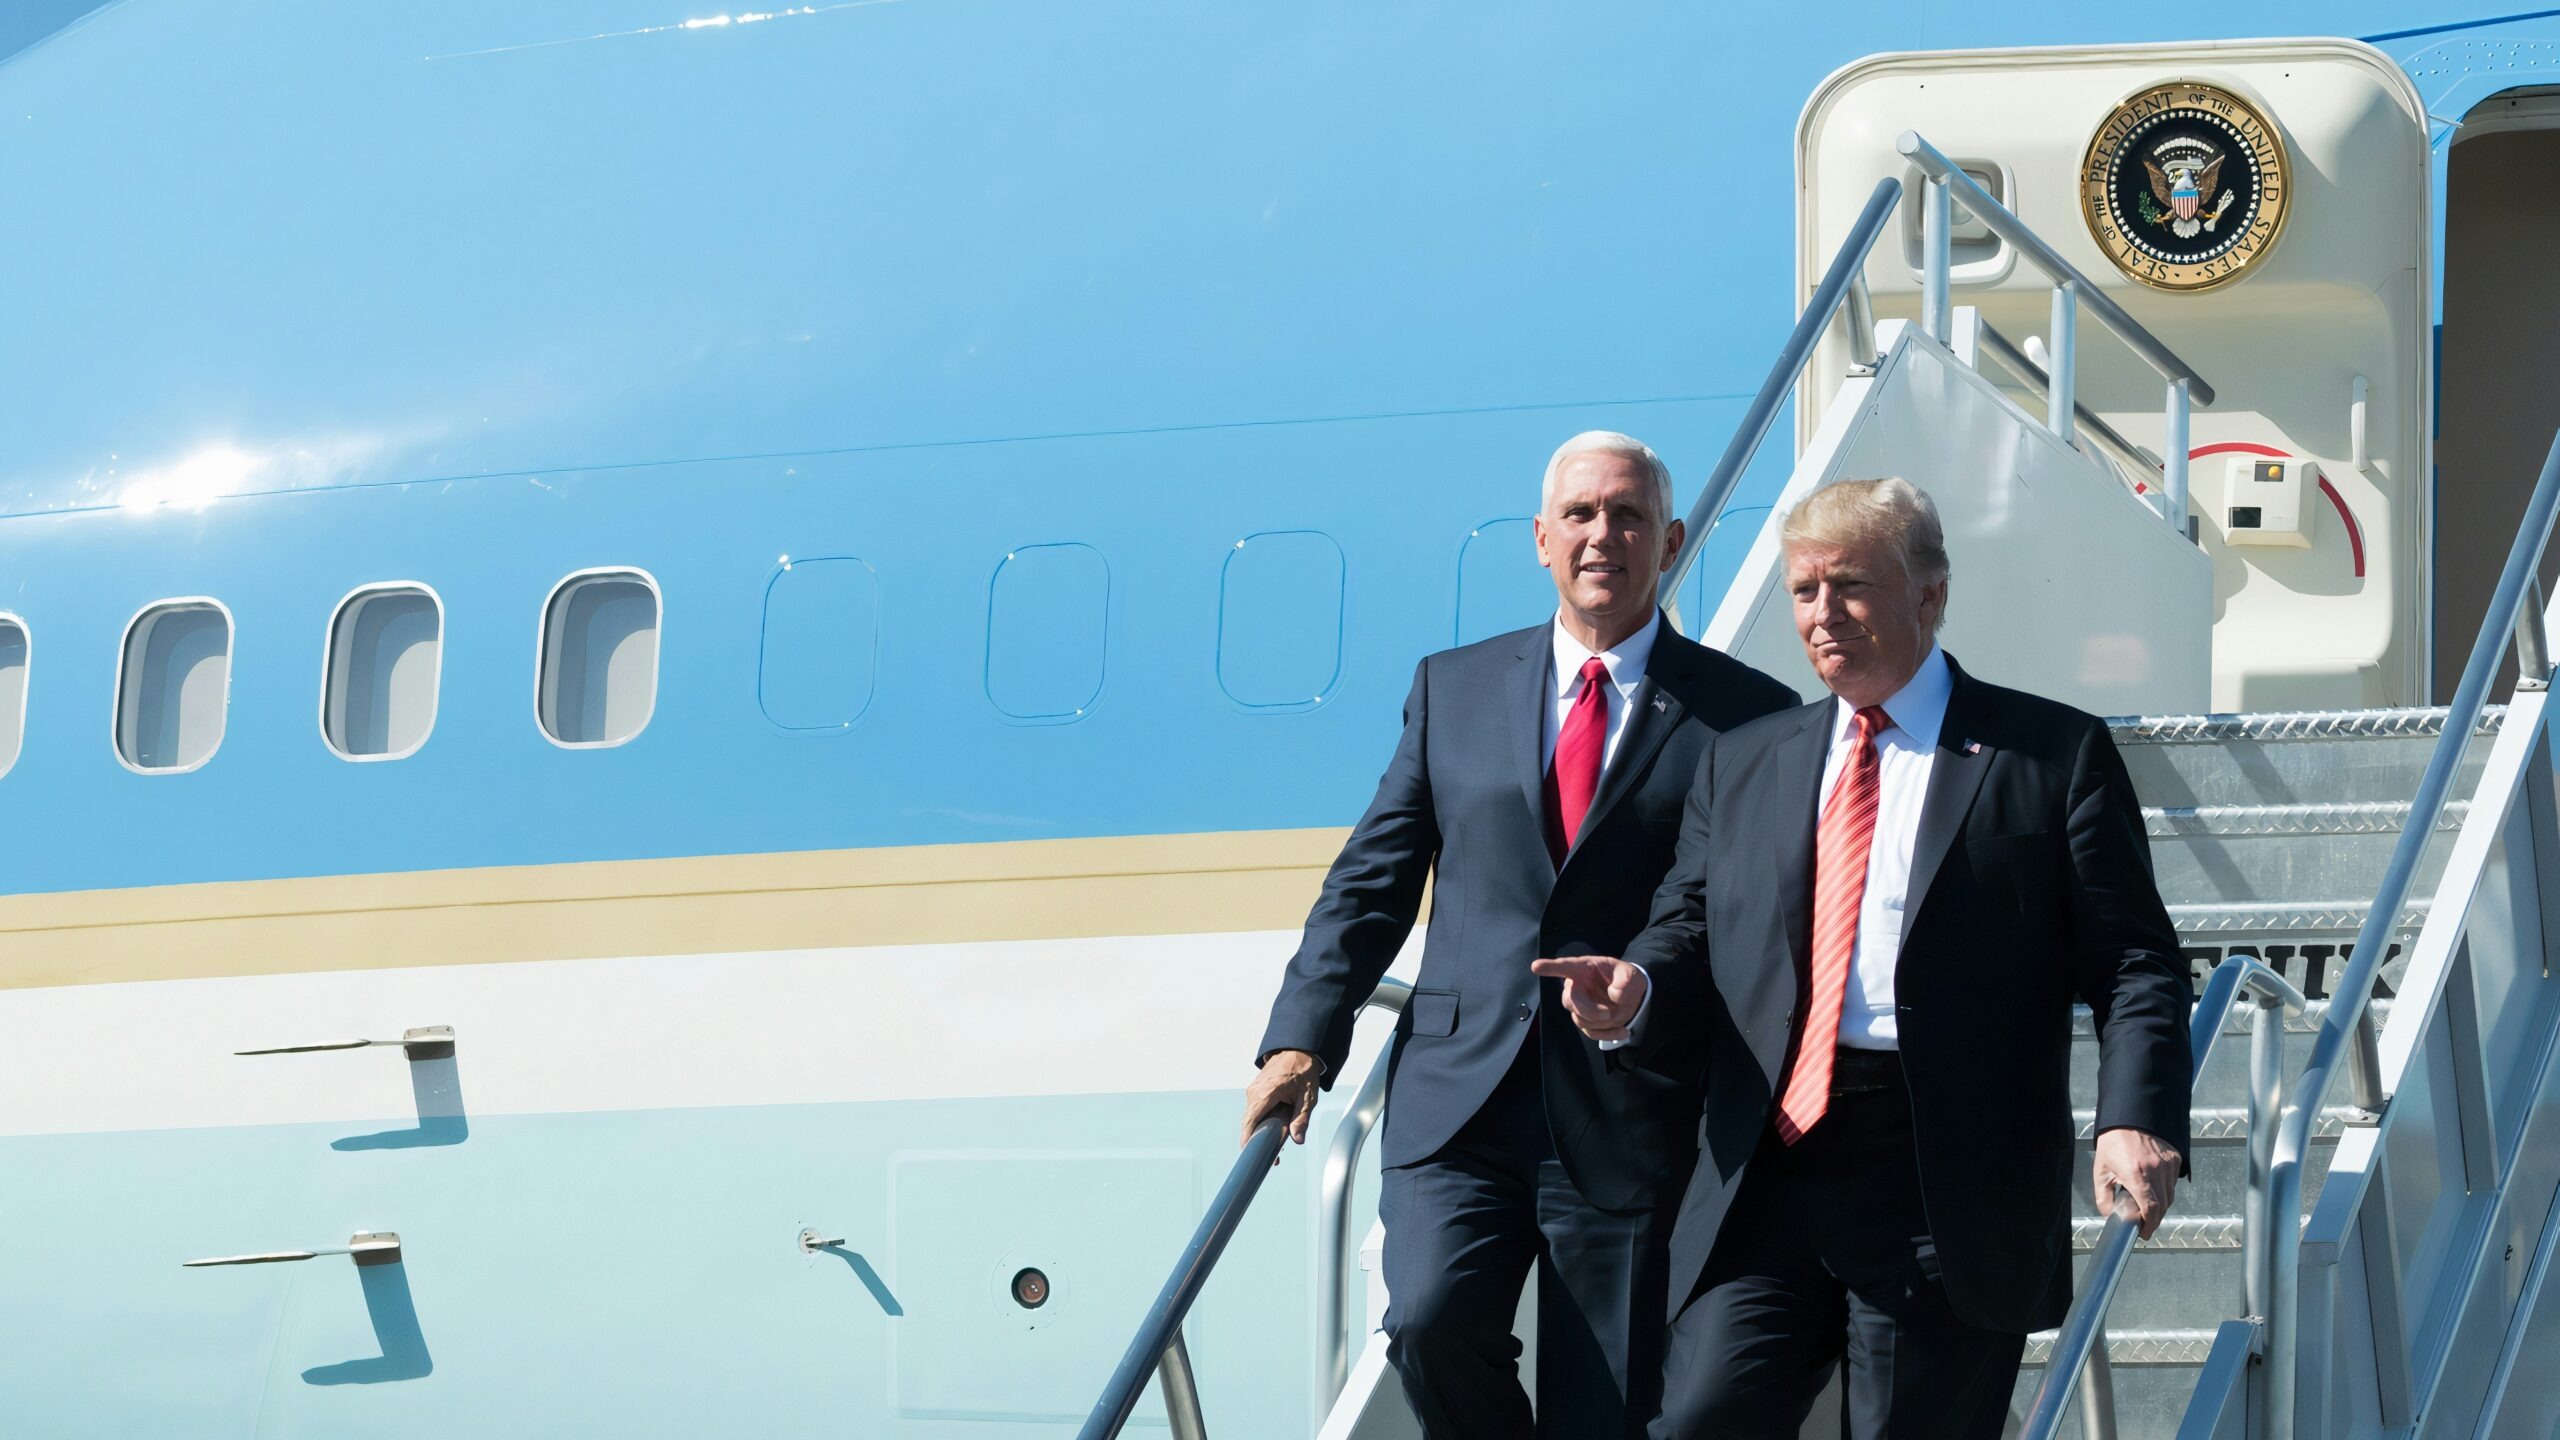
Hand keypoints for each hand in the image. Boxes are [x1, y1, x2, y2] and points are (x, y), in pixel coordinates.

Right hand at [1243, 1049, 1322, 1159]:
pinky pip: (1254, 1110)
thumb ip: (1302, 1119)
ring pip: (1251, 1118)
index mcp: (1266, 1093)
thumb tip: (1297, 1139)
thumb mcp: (1308, 1097)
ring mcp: (1253, 1091)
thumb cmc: (1304, 1070)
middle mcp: (1254, 1092)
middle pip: (1249, 1123)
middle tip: (1272, 1157)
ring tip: (1275, 1144)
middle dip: (1257, 1140)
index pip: (1250, 1121)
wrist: (1298, 1049)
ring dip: (1260, 1131)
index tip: (1250, 1154)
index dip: (1248, 1140)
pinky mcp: (1255, 1091)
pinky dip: (1261, 1121)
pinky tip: (1273, 1128)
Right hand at [1527, 956, 1647, 1042]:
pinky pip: (1591, 1033)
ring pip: (1579, 1019)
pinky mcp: (1586, 1022)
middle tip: (1608, 1012)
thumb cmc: (1627, 980)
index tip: (1536, 966)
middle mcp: (1577, 986)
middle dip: (1589, 1010)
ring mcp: (1580, 1005)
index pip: (1565, 967)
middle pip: (1570, 1001)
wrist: (1633, 997)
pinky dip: (1608, 1034)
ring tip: (1620, 1015)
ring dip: (1602, 1022)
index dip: (1550, 967)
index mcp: (1585, 969)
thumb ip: (1626, 981)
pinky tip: (1623, 1030)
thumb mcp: (1632, 975)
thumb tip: (1614, 994)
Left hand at [2093, 1127, 2181, 1238]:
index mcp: (2136, 1174)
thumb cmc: (2113, 1141)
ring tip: (2146, 1203)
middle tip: (2144, 1222)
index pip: (2151, 1208)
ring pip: (2170, 1195)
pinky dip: (2165, 1189)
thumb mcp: (2101, 1169)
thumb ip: (2103, 1196)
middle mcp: (2156, 1170)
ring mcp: (2168, 1164)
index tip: (2144, 1232)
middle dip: (2154, 1218)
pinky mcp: (2175, 1158)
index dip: (2150, 1225)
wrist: (2129, 1116)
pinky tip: (2153, 1186)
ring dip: (2160, 1205)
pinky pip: (2173, 1182)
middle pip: (2163, 1206)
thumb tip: (2109, 1214)